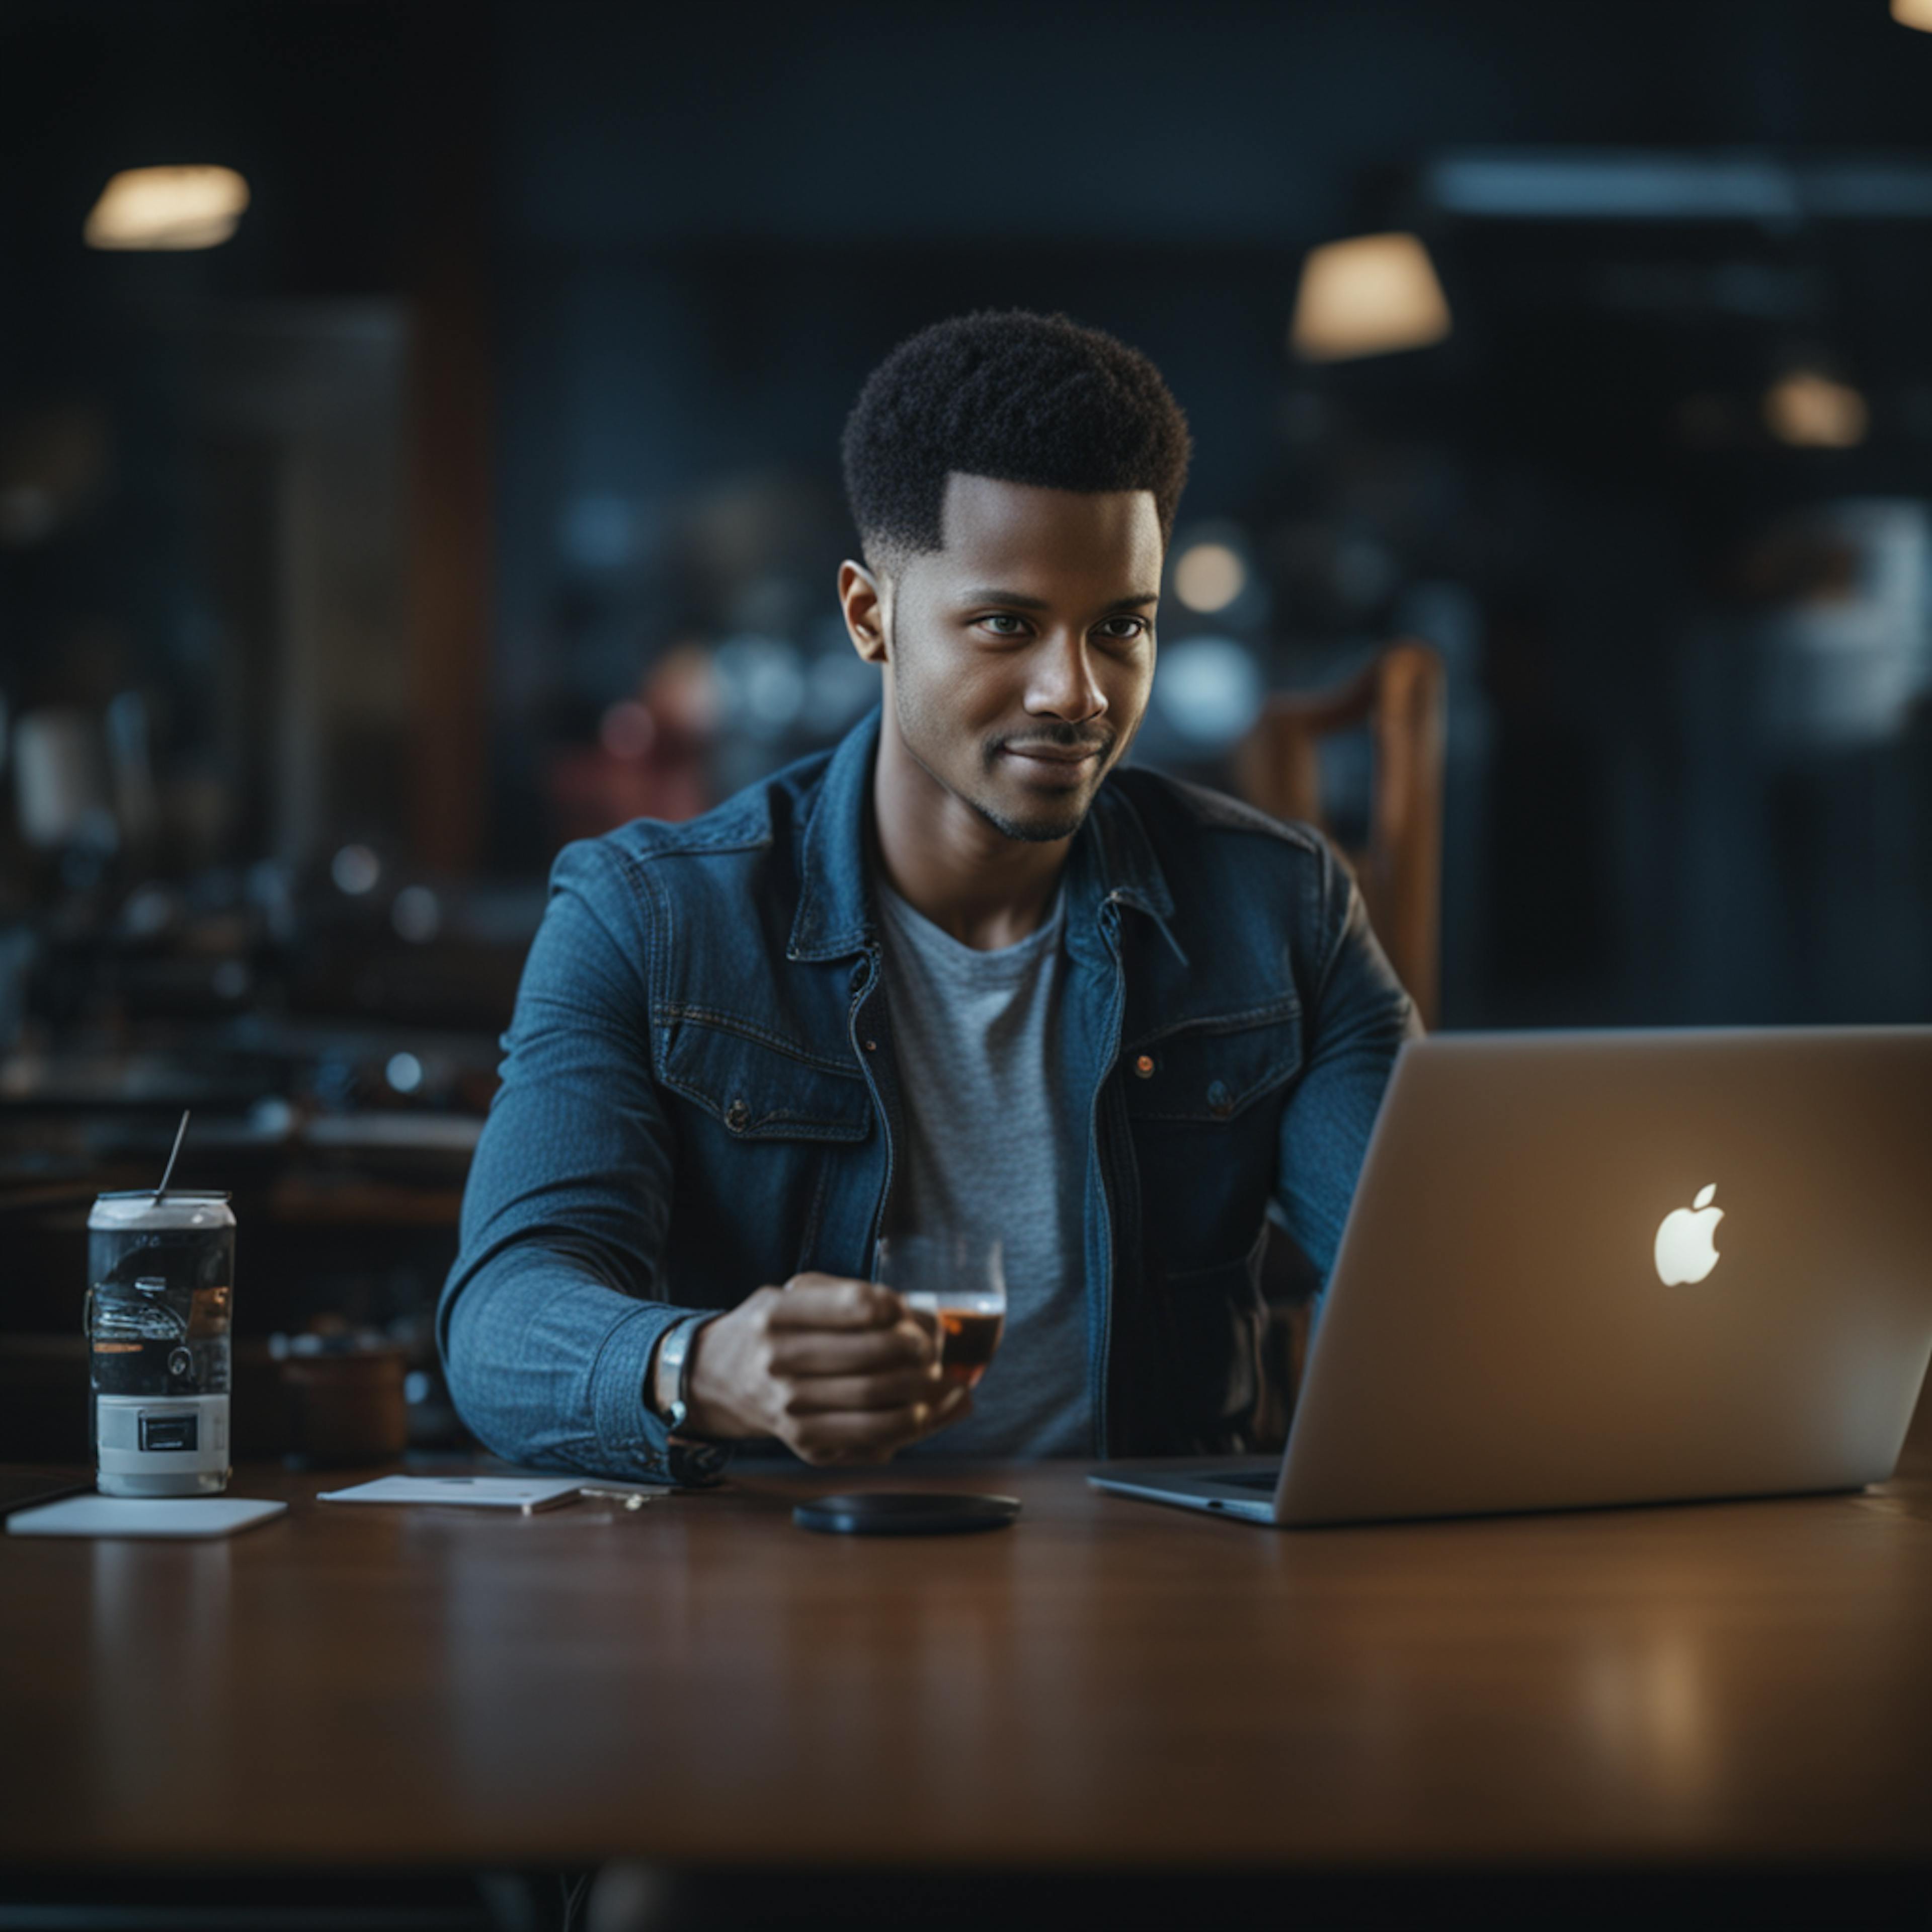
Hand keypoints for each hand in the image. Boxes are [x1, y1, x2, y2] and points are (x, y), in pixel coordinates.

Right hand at [682, 1272, 971, 1464]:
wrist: (719, 1380)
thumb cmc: (772, 1329)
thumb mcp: (793, 1294)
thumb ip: (851, 1296)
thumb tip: (923, 1316)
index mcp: (776, 1315)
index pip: (857, 1306)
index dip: (896, 1308)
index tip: (905, 1311)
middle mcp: (777, 1362)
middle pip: (873, 1356)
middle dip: (918, 1350)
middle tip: (932, 1348)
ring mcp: (789, 1407)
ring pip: (877, 1400)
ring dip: (923, 1390)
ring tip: (939, 1378)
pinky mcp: (805, 1443)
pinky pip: (871, 1436)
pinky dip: (911, 1424)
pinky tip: (931, 1410)